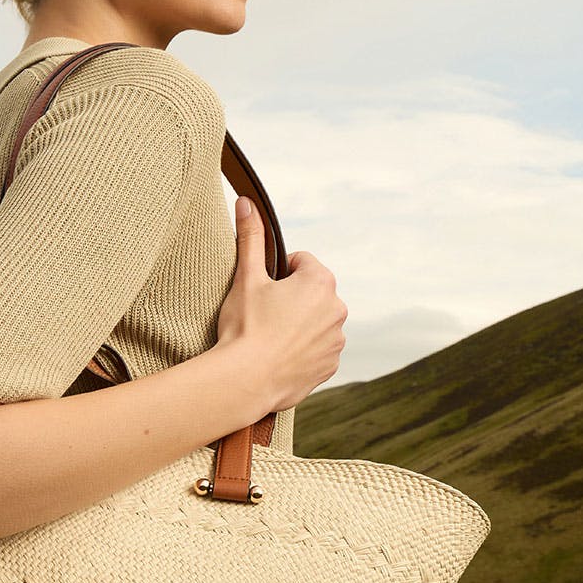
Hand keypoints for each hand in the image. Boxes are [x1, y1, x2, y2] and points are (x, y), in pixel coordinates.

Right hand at [215, 196, 347, 412]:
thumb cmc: (244, 327)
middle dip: (291, 298)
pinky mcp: (330, 366)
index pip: (300, 262)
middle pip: (311, 292)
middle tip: (263, 314)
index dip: (277, 274)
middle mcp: (337, 309)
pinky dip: (302, 350)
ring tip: (270, 338)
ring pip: (316, 321)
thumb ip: (251, 237)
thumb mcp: (246, 278)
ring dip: (299, 324)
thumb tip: (247, 202)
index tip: (262, 290)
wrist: (244, 380)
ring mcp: (336, 340)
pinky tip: (279, 356)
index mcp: (321, 281)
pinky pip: (318, 349)